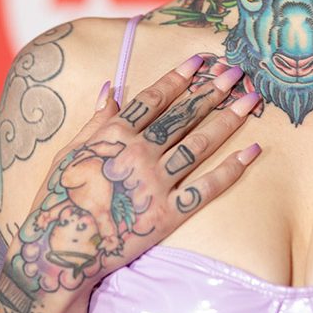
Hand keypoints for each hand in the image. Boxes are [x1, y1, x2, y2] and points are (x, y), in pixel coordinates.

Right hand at [14, 54, 261, 294]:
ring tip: (250, 100)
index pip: (153, 99)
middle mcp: (139, 154)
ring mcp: (156, 184)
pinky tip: (253, 151)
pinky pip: (207, 188)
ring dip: (228, 120)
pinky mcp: (169, 214)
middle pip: (183, 116)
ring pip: (199, 144)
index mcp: (115, 136)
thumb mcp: (69, 153)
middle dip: (211, 91)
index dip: (179, 77)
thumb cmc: (60, 200)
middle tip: (237, 71)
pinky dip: (232, 169)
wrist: (60, 252)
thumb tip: (109, 87)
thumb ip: (94, 121)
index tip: (201, 60)